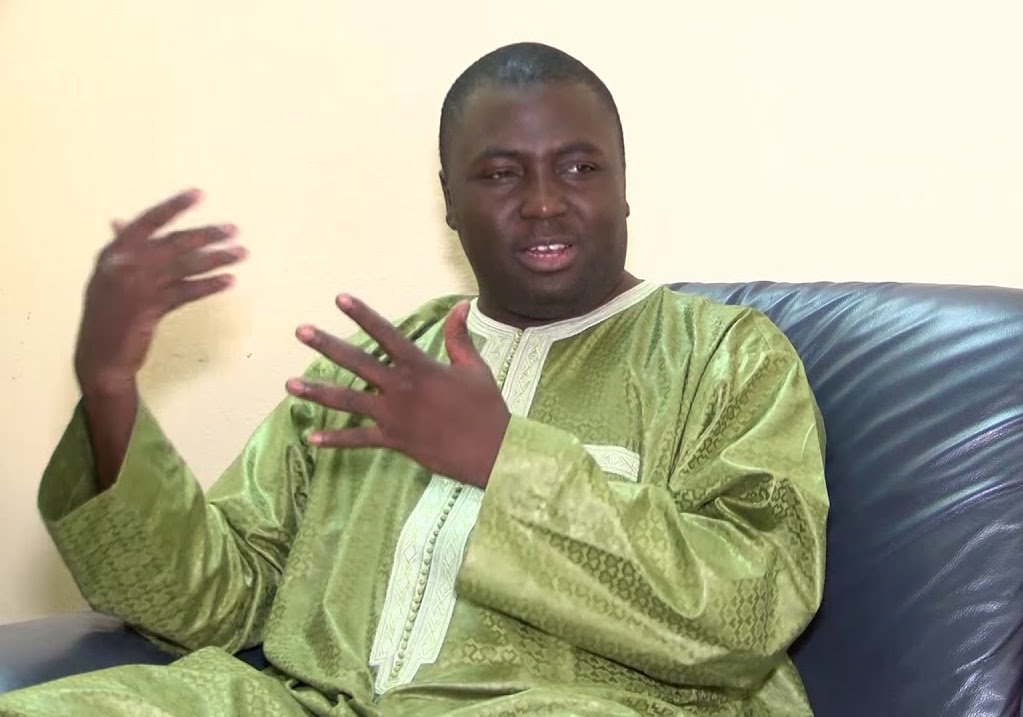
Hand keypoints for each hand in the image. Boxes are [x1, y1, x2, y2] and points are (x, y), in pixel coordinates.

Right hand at [74, 189, 245, 395]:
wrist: (99, 359)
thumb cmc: (107, 316)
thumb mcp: (107, 279)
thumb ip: (121, 253)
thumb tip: (120, 221)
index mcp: (112, 253)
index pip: (147, 222)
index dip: (173, 207)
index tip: (199, 194)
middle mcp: (123, 266)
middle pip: (173, 243)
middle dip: (207, 235)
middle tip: (234, 230)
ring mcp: (136, 288)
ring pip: (184, 267)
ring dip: (216, 259)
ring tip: (241, 254)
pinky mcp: (150, 310)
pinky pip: (186, 292)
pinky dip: (209, 286)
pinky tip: (228, 280)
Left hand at [285, 295, 510, 488]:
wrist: (492, 451)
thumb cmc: (486, 408)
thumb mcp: (474, 368)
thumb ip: (459, 337)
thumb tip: (460, 305)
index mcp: (420, 367)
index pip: (386, 334)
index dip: (363, 315)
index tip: (340, 299)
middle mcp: (401, 389)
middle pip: (357, 363)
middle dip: (327, 346)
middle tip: (301, 331)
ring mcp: (394, 416)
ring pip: (348, 402)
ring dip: (318, 392)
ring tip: (290, 385)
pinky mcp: (394, 441)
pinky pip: (359, 440)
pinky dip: (335, 440)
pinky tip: (311, 438)